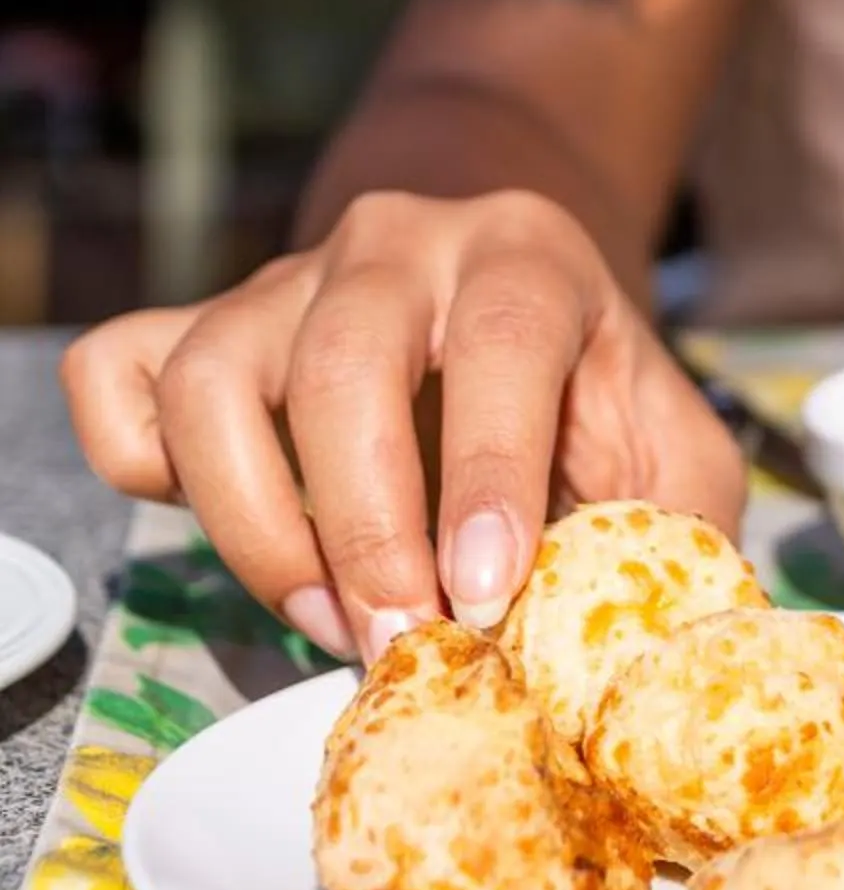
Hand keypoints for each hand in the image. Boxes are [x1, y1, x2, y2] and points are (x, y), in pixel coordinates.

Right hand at [61, 190, 745, 662]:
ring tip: (331, 615)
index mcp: (527, 256)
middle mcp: (397, 244)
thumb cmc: (591, 396)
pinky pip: (122, 380)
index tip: (484, 595)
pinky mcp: (201, 324)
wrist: (510, 298)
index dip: (487, 471)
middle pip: (343, 365)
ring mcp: (285, 279)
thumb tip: (649, 644)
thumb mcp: (670, 444)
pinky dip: (142, 464)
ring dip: (260, 525)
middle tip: (397, 643)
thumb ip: (676, 526)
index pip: (502, 341)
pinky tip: (232, 527)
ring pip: (213, 378)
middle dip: (366, 530)